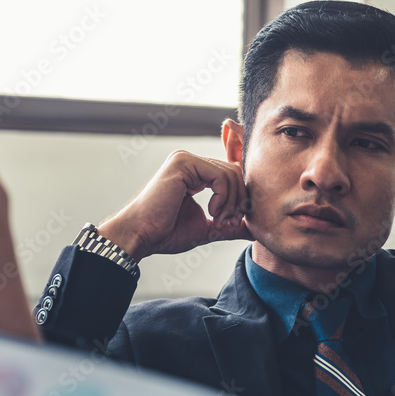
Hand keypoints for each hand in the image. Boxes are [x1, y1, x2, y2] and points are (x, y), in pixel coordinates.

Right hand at [98, 150, 252, 260]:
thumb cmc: (166, 233)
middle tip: (228, 224)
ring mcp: (185, 160)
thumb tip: (253, 229)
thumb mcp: (207, 228)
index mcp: (194, 173)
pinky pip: (220, 175)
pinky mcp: (183, 163)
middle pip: (235, 172)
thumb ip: (229, 225)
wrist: (141, 235)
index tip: (233, 222)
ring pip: (231, 173)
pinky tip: (211, 211)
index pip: (231, 174)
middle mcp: (190, 162)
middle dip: (238, 201)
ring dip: (231, 202)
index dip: (240, 196)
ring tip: (218, 221)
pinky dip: (223, 196)